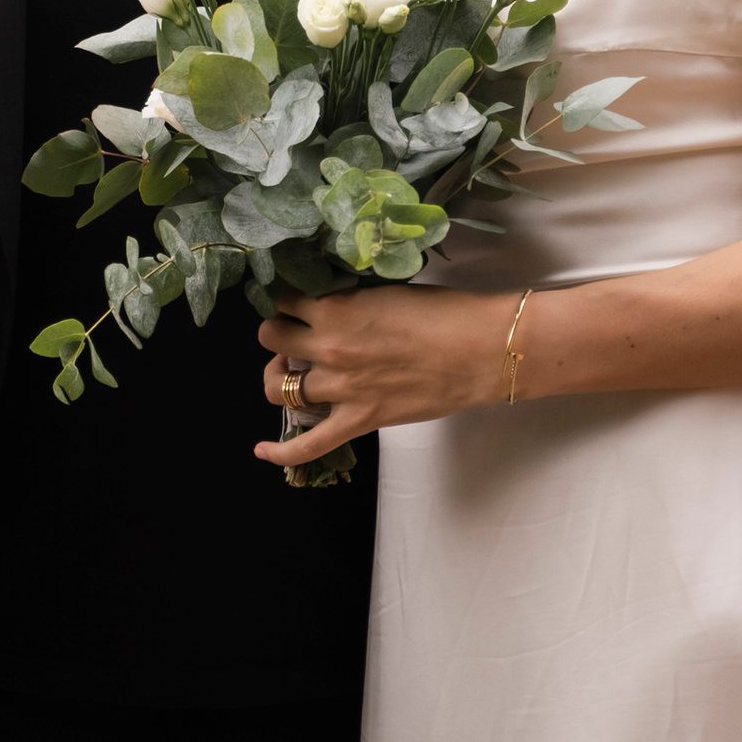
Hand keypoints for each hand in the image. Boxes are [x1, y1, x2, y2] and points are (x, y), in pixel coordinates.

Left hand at [257, 285, 511, 473]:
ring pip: (277, 388)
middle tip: (296, 334)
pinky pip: (308, 445)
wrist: (481, 350)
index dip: (288, 300)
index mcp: (335, 308)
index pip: (284, 300)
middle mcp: (329, 348)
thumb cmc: (444, 313)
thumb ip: (351, 300)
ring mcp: (340, 389)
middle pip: (271, 338)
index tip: (296, 302)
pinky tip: (261, 450)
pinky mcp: (358, 421)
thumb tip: (331, 304)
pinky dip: (280, 451)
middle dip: (279, 333)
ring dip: (279, 376)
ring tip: (293, 371)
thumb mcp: (386, 290)